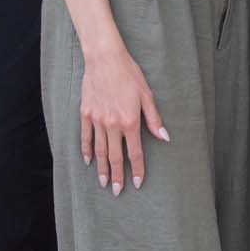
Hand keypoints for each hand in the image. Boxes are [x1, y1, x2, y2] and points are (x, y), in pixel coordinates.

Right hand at [79, 43, 168, 195]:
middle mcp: (112, 125)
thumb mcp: (147, 95)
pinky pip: (85, 138)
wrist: (105, 59)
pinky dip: (86, 151)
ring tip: (104, 183)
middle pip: (115, 157)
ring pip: (99, 151)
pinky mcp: (86, 114)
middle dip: (117, 176)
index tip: (137, 183)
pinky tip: (89, 162)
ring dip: (102, 169)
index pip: (134, 153)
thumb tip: (164, 137)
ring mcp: (97, 120)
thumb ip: (154, 120)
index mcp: (130, 122)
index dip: (137, 170)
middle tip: (117, 192)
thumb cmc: (129, 74)